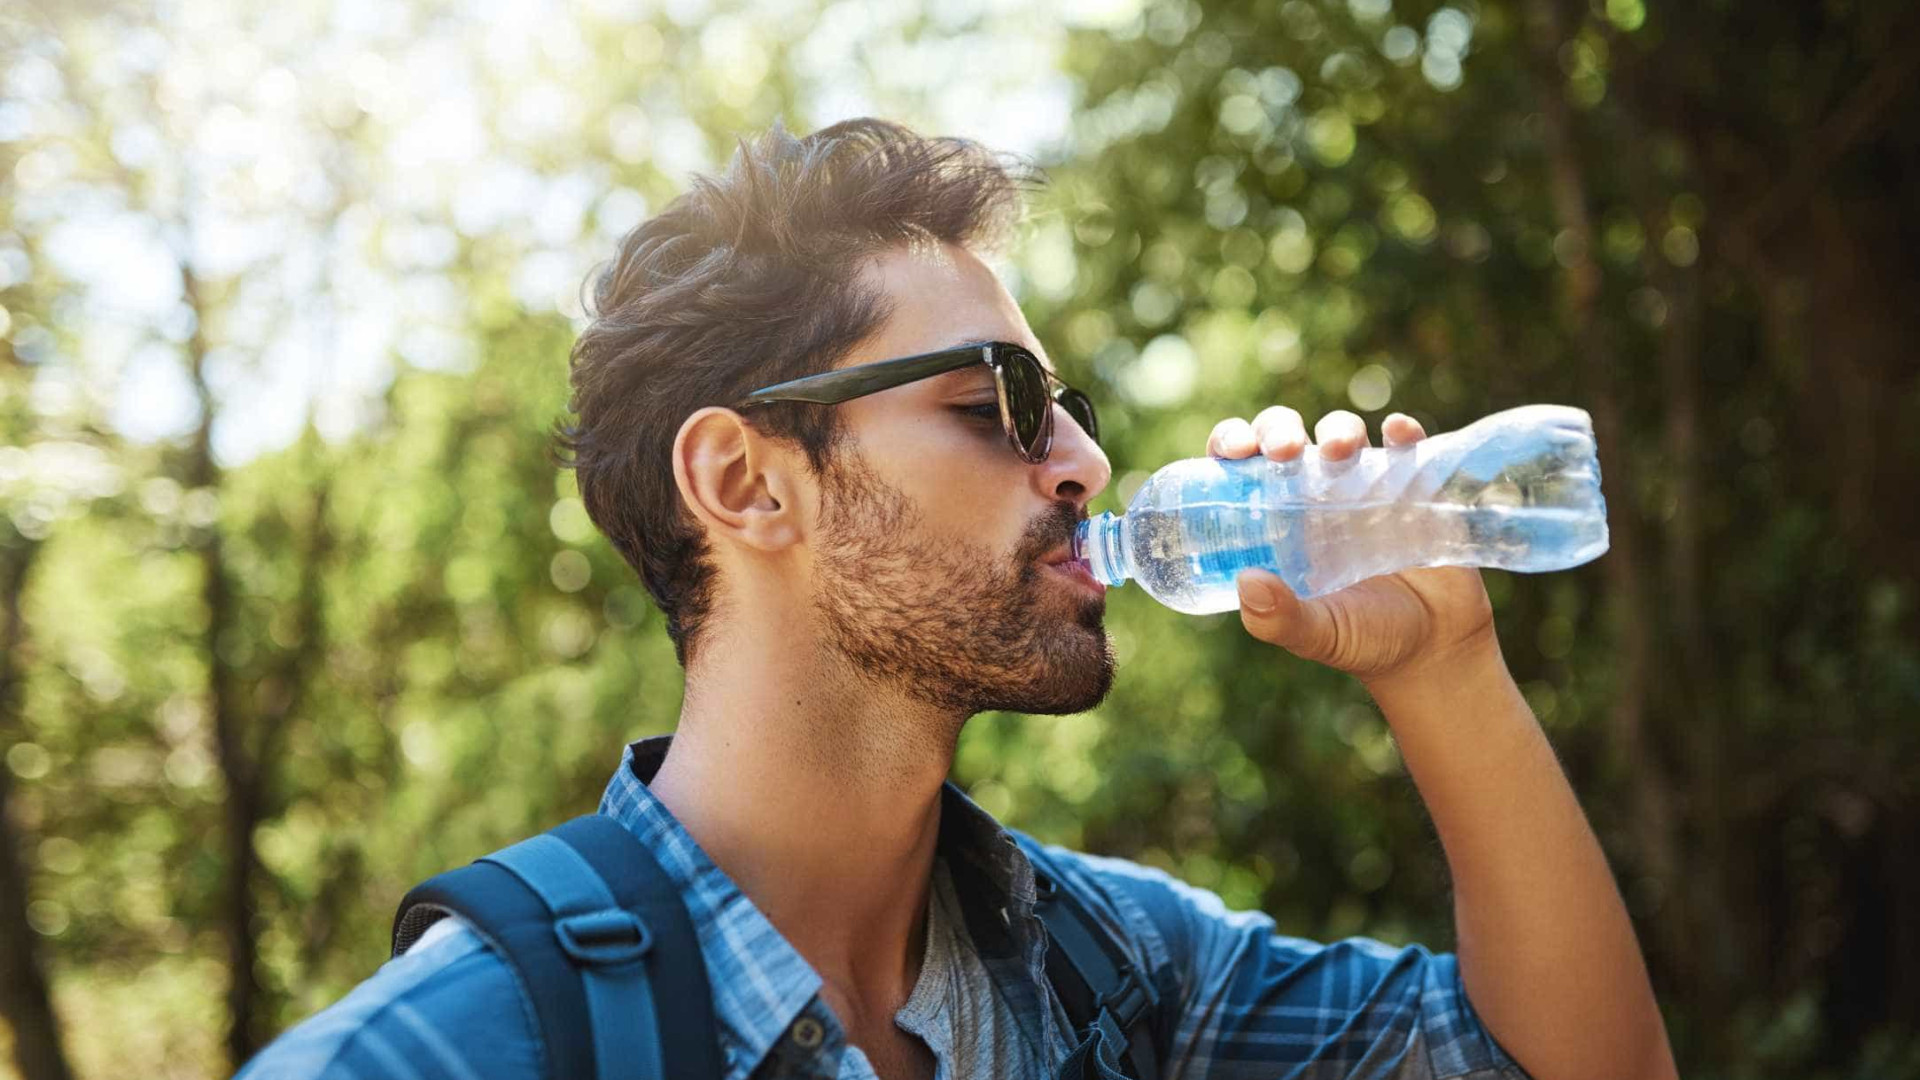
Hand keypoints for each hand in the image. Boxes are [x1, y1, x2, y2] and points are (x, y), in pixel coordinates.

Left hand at [1207, 407, 1496, 686]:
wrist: (1436, 647)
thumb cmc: (1365, 639)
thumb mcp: (1318, 636)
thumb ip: (1280, 619)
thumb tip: (1247, 582)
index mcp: (1276, 523)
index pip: (1241, 468)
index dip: (1231, 444)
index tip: (1235, 452)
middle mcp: (1315, 496)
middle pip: (1286, 437)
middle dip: (1279, 428)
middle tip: (1285, 450)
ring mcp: (1365, 487)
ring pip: (1342, 433)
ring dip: (1338, 428)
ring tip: (1340, 450)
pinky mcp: (1415, 487)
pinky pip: (1408, 446)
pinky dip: (1403, 431)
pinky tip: (1398, 433)